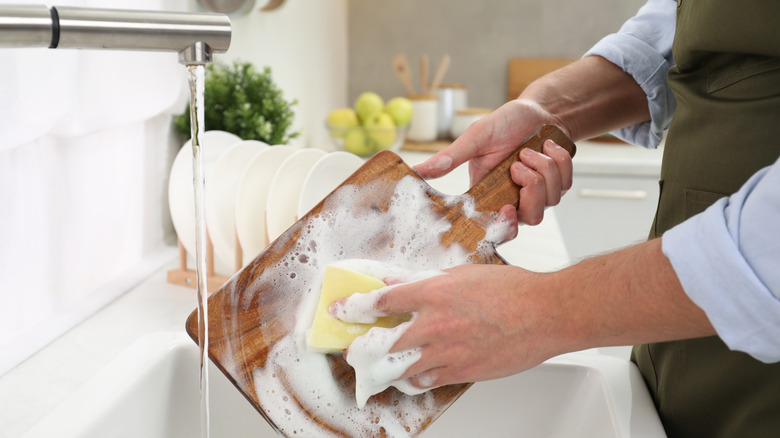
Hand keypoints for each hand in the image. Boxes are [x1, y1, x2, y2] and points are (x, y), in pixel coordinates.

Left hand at [332, 264, 563, 388]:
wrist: (545, 314)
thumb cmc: (512, 290)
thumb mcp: (463, 274)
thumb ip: (424, 280)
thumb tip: (397, 281)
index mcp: (433, 294)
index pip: (381, 301)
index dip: (355, 306)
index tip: (341, 310)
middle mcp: (435, 325)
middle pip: (383, 342)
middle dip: (361, 348)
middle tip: (352, 349)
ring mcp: (448, 352)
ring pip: (401, 369)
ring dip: (383, 369)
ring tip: (374, 368)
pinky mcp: (463, 372)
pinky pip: (427, 382)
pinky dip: (414, 380)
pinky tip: (411, 376)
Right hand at [412, 99, 572, 224]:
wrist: (539, 110)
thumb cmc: (505, 122)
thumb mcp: (476, 137)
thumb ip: (451, 157)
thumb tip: (417, 171)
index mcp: (488, 193)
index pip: (495, 226)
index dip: (504, 227)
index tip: (507, 209)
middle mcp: (513, 199)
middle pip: (531, 218)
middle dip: (532, 189)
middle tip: (519, 165)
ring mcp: (538, 194)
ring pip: (551, 199)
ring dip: (544, 167)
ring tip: (530, 149)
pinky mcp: (558, 185)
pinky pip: (564, 183)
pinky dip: (558, 160)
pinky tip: (547, 146)